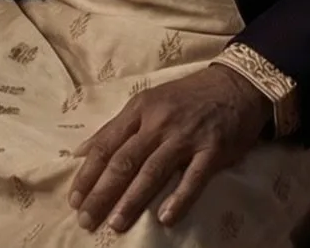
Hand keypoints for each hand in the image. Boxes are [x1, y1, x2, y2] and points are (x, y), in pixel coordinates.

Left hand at [69, 65, 267, 232]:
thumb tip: (80, 152)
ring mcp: (186, 136)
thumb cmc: (186, 97)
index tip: (74, 199)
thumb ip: (115, 128)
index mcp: (139, 109)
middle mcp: (159, 122)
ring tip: (116, 223)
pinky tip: (165, 218)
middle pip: (124, 161)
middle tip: (86, 219)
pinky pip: (193, 178)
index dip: (88, 174)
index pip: (106, 145)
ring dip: (132, 200)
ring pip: (152, 172)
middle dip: (102, 193)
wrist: (236, 85)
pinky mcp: (213, 149)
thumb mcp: (147, 102)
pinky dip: (179, 199)